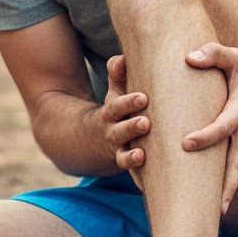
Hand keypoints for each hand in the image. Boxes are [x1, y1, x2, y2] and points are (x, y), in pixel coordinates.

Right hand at [101, 54, 149, 174]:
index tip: (143, 97)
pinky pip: (130, 173)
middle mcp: (113, 132)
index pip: (118, 105)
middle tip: (145, 122)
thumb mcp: (114, 91)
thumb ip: (118, 73)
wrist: (92, 140)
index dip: (129, 102)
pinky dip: (136, 174)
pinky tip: (145, 178)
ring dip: (131, 155)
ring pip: (124, 154)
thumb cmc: (116, 109)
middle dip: (132, 127)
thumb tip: (123, 57)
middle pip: (121, 130)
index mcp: (112, 111)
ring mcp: (119, 151)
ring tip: (141, 154)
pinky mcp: (126, 166)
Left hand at [183, 43, 237, 212]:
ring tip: (212, 217)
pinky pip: (236, 168)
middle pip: (236, 162)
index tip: (186, 143)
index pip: (224, 126)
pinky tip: (213, 205)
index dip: (206, 135)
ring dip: (227, 193)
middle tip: (210, 207)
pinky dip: (227, 186)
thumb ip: (212, 53)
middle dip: (224, 184)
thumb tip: (189, 58)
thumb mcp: (234, 56)